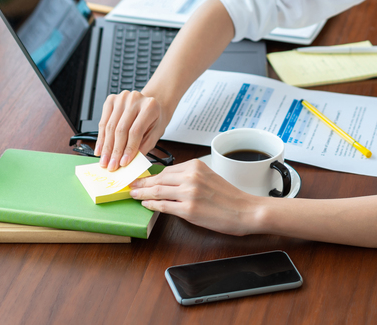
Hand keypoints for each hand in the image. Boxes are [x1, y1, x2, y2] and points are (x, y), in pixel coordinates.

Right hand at [95, 90, 167, 170]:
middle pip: (121, 129)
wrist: (151, 104)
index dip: (128, 149)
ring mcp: (121, 98)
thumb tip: (131, 162)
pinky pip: (103, 122)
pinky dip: (101, 138)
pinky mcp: (111, 100)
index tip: (123, 163)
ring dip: (106, 147)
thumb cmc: (155, 118)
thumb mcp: (156, 133)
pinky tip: (100, 149)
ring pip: (110, 127)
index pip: (135, 131)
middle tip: (111, 165)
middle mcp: (134, 99)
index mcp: (149, 106)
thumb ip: (144, 146)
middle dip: (115, 151)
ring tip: (105, 161)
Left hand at [128, 160, 264, 235]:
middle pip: (159, 179)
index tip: (141, 177)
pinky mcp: (189, 209)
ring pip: (158, 191)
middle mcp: (191, 177)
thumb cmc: (230, 196)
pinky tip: (146, 204)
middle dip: (143, 183)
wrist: (245, 210)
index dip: (151, 175)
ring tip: (134, 194)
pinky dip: (152, 205)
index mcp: (196, 166)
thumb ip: (189, 176)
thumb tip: (168, 181)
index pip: (166, 170)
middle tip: (131, 185)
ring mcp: (189, 193)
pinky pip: (164, 206)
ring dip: (143, 193)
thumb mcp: (209, 177)